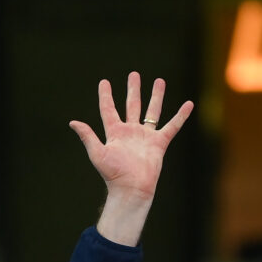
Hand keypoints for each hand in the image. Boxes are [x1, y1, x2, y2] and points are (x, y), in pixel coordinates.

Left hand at [70, 72, 193, 244]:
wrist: (131, 187)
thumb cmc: (112, 173)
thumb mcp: (97, 153)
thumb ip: (87, 136)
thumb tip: (73, 122)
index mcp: (114, 132)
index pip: (109, 109)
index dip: (106, 96)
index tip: (104, 81)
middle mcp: (130, 132)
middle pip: (132, 105)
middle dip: (133, 90)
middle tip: (134, 74)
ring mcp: (145, 136)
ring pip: (151, 111)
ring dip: (156, 96)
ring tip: (159, 81)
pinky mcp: (159, 143)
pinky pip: (172, 126)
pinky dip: (181, 115)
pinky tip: (188, 104)